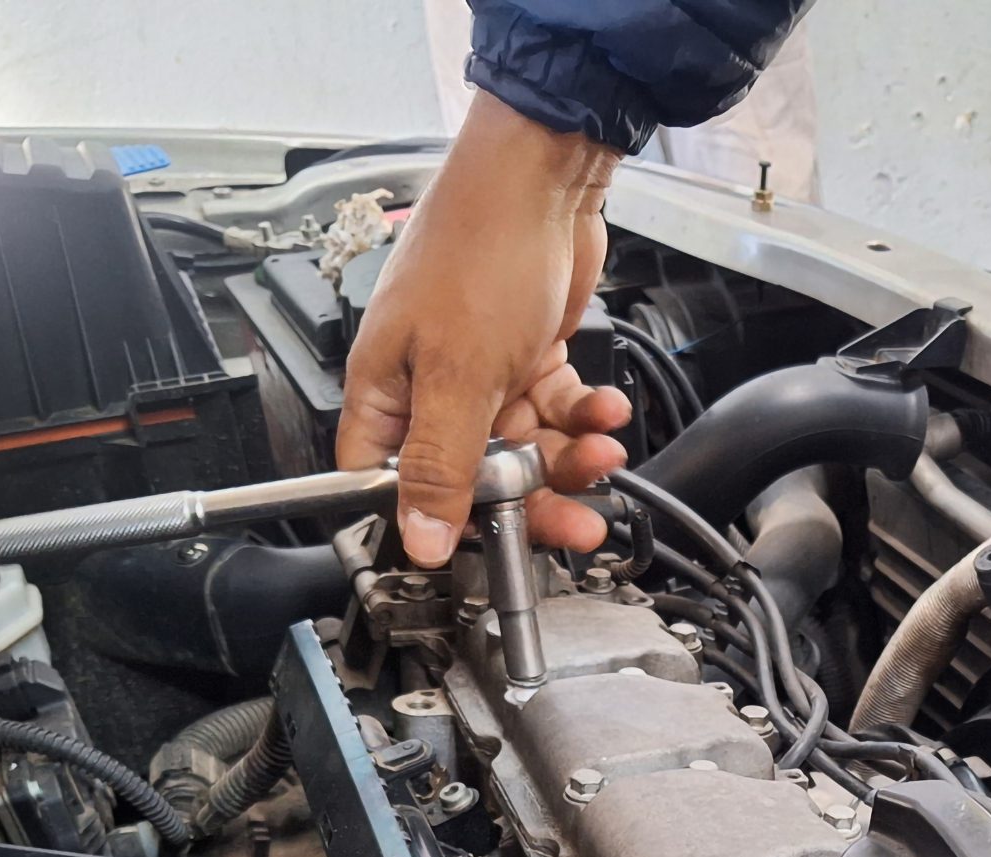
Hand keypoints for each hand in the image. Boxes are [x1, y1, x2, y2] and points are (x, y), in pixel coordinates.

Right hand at [338, 92, 634, 565]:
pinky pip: (554, 411)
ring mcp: (480, 373)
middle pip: (472, 479)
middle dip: (530, 499)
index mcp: (386, 395)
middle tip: (573, 522)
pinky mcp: (525, 356)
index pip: (392, 486)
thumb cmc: (480, 251)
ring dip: (569, 459)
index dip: (435, 523)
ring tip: (601, 452)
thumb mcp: (458, 376)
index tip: (483, 543)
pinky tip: (604, 410)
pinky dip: (583, 417)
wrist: (543, 179)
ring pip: (523, 449)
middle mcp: (428, 389)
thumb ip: (441, 465)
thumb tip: (420, 538)